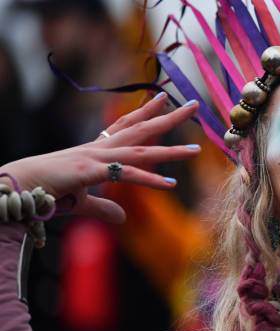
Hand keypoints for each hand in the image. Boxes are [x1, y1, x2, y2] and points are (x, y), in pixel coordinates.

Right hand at [0, 93, 200, 223]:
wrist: (16, 186)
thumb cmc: (45, 190)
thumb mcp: (81, 201)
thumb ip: (104, 208)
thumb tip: (122, 218)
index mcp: (97, 148)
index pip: (127, 125)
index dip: (146, 111)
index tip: (164, 99)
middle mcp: (100, 147)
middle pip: (141, 128)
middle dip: (169, 117)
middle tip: (194, 105)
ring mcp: (96, 157)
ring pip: (141, 151)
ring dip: (170, 151)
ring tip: (196, 149)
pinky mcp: (90, 172)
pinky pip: (125, 175)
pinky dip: (149, 180)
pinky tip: (170, 184)